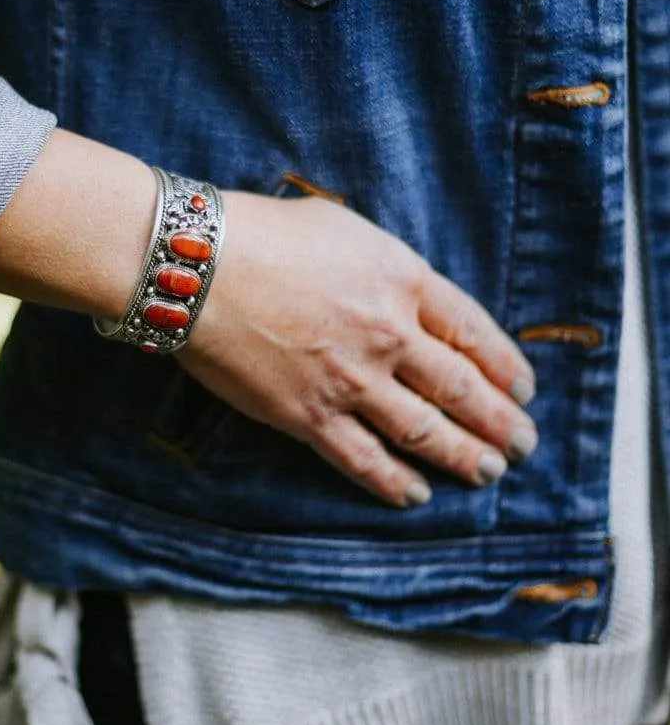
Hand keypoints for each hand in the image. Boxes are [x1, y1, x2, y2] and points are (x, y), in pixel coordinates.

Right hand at [179, 189, 537, 507]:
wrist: (200, 266)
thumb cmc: (264, 234)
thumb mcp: (345, 230)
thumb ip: (386, 269)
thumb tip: (406, 295)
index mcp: (403, 280)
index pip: (475, 332)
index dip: (507, 366)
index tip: (523, 389)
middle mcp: (389, 334)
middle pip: (463, 388)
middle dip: (500, 422)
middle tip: (523, 444)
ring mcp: (351, 380)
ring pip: (426, 432)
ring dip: (464, 457)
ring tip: (490, 472)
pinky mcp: (308, 416)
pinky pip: (364, 459)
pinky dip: (395, 482)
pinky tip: (417, 494)